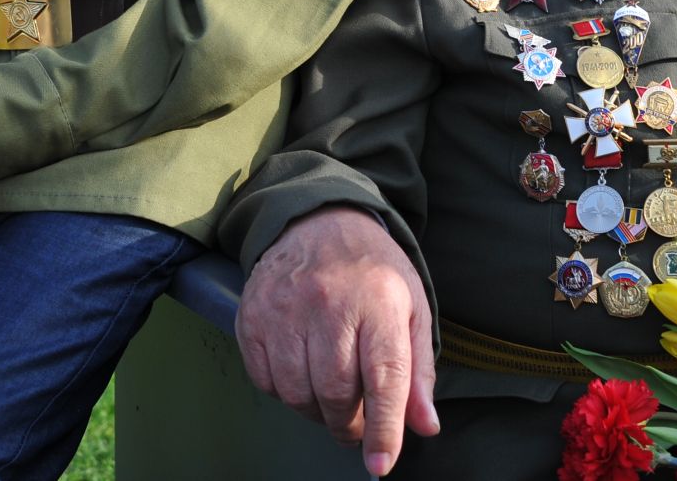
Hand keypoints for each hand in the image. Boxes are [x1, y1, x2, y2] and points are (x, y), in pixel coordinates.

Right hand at [237, 206, 439, 475]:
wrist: (318, 221)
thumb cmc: (371, 271)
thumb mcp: (411, 308)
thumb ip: (418, 371)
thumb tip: (424, 426)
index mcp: (379, 301)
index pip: (383, 377)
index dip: (383, 428)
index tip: (381, 463)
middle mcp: (329, 302)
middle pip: (335, 392)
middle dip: (348, 424)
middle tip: (356, 425)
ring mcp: (285, 308)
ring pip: (297, 392)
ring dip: (316, 411)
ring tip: (330, 397)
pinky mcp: (253, 315)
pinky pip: (265, 379)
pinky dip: (284, 391)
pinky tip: (301, 372)